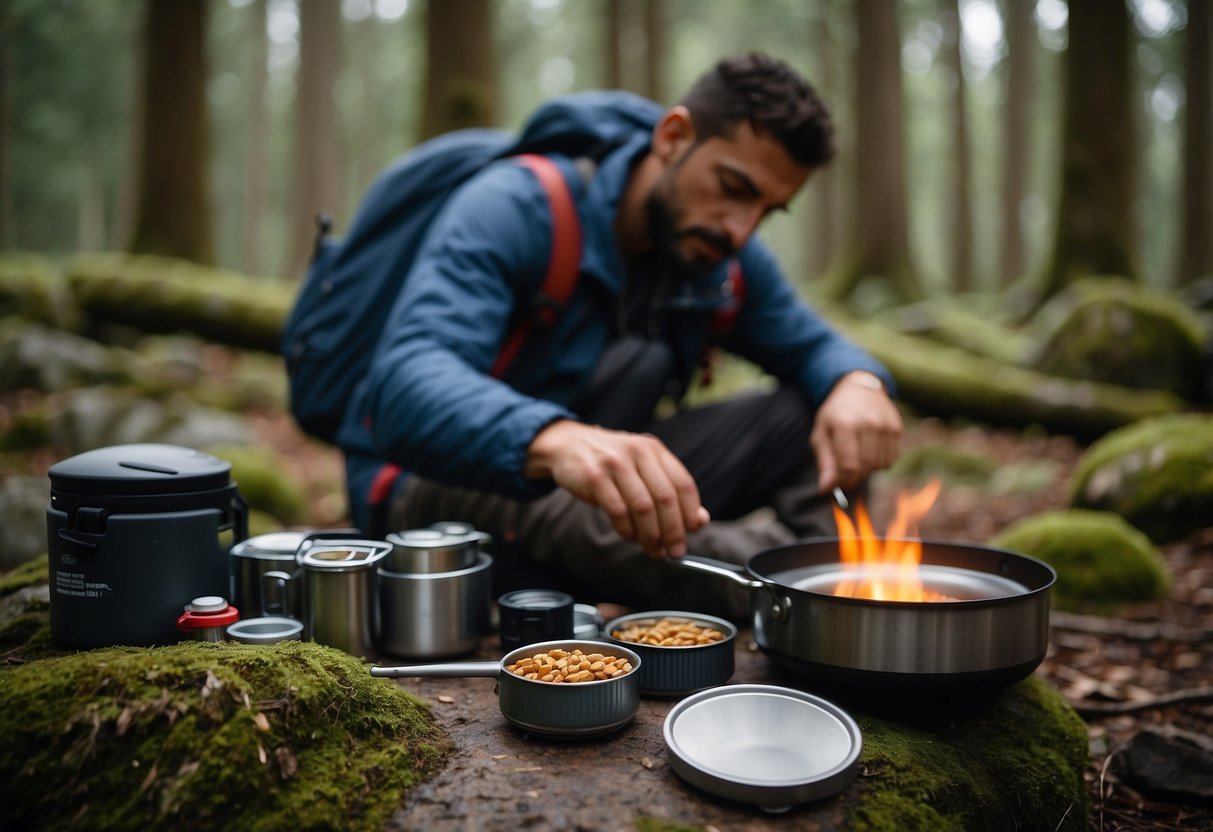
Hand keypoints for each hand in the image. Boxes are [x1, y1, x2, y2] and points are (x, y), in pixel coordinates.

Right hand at [524, 419, 710, 558]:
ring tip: (653, 550)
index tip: (691, 533)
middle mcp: (638, 453)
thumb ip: (670, 490)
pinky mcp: (594, 477)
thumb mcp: (642, 468)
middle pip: (665, 498)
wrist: (568, 445)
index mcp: (654, 450)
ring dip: (651, 536)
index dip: (690, 513)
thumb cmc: (610, 462)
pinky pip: (617, 511)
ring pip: (642, 507)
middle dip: (673, 531)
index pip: (683, 484)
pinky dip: (627, 530)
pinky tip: (629, 537)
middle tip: (675, 552)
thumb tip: (699, 521)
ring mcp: (615, 464)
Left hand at [810, 372, 902, 492]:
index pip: (850, 466)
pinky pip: (892, 458)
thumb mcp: (821, 434)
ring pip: (880, 465)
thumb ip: (824, 463)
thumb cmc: (835, 414)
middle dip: (856, 477)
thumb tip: (826, 490)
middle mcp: (869, 424)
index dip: (845, 482)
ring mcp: (886, 425)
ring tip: (858, 455)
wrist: (858, 387)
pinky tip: (871, 448)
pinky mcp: (897, 428)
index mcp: (845, 425)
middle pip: (866, 467)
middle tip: (848, 475)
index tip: (840, 486)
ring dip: (868, 469)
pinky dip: (881, 461)